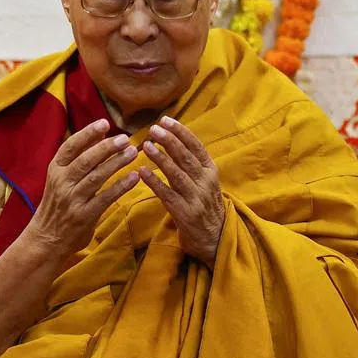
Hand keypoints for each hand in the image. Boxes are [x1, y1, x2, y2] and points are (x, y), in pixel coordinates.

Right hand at [26, 120, 140, 259]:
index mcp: (55, 169)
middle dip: (106, 147)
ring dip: (116, 163)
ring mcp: (72, 199)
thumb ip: (76, 160)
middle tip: (125, 138)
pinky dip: (121, 186)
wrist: (47, 239)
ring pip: (97, 177)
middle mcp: (62, 182)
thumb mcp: (59, 179)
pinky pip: (105, 198)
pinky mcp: (84, 215)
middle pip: (86, 160)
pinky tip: (134, 177)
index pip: (70, 146)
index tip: (104, 123)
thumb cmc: (57, 205)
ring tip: (133, 152)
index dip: (87, 133)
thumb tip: (100, 136)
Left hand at [141, 117, 224, 264]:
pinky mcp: (185, 213)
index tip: (165, 120)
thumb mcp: (204, 181)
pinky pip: (167, 195)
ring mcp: (196, 198)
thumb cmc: (205, 204)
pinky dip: (154, 182)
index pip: (196, 146)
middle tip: (153, 129)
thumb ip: (190, 163)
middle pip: (186, 157)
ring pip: (177, 174)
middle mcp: (205, 182)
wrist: (215, 237)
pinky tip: (142, 172)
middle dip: (169, 141)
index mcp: (211, 170)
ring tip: (147, 146)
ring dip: (161, 159)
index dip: (180, 132)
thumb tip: (170, 137)